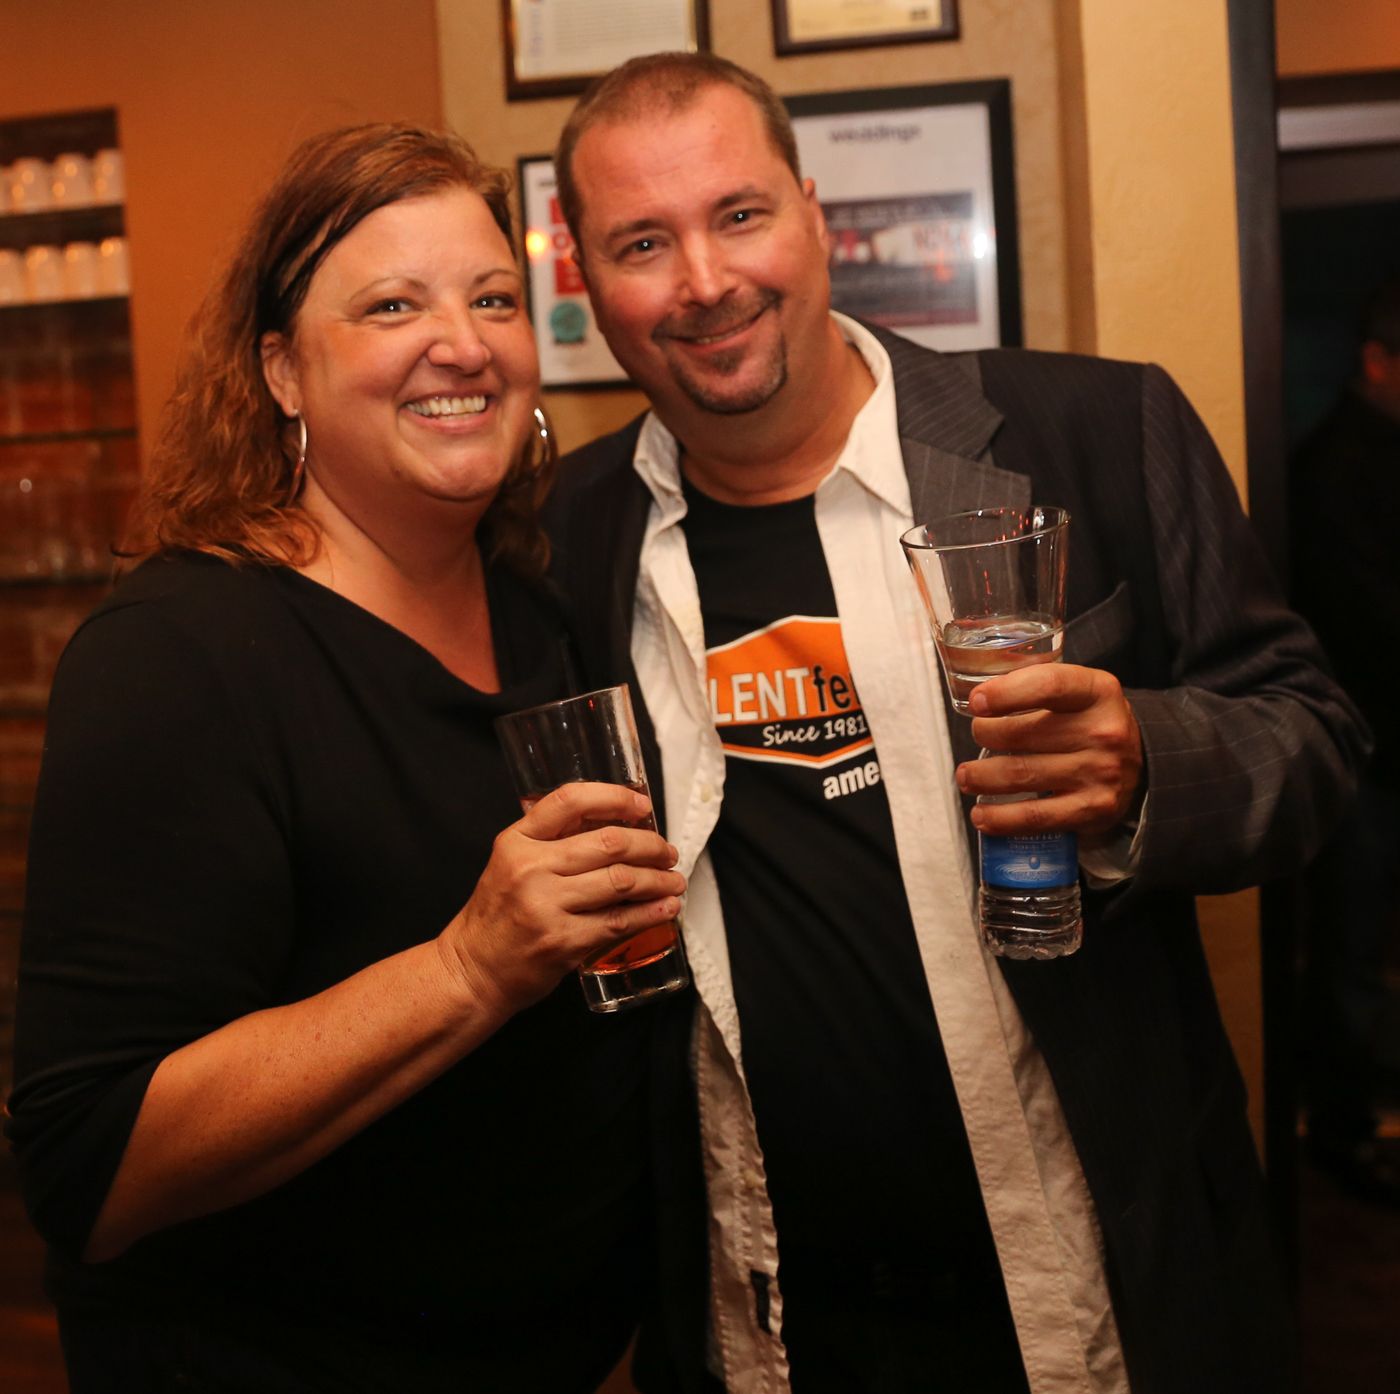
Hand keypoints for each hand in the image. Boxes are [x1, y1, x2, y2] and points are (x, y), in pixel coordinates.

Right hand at [441, 783, 684, 1013]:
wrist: (473, 971)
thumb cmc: (498, 916)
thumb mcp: (511, 863)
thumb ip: (550, 841)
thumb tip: (614, 824)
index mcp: (517, 841)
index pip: (570, 801)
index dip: (614, 797)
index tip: (642, 805)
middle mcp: (531, 868)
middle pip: (609, 843)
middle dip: (650, 845)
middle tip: (667, 853)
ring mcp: (547, 906)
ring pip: (621, 881)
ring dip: (658, 880)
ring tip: (674, 881)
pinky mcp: (563, 941)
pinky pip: (619, 921)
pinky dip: (650, 913)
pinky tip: (666, 908)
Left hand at [956, 663, 1143, 842]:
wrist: (1141, 763)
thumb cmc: (1091, 722)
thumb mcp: (1077, 691)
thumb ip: (1034, 685)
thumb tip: (976, 696)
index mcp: (1097, 691)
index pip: (1048, 686)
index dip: (1005, 693)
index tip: (976, 702)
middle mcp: (1103, 732)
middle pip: (1023, 734)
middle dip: (985, 735)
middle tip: (978, 736)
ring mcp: (1100, 773)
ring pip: (1021, 775)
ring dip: (982, 777)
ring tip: (966, 776)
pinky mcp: (1094, 809)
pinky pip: (1036, 816)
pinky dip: (1001, 818)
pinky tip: (982, 815)